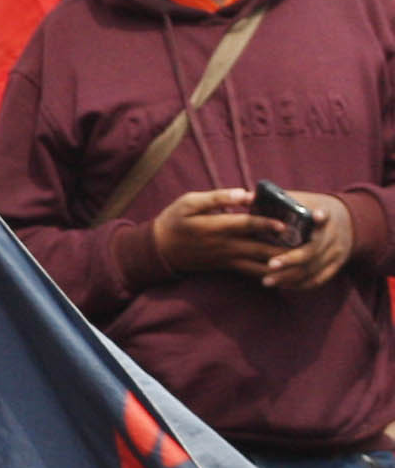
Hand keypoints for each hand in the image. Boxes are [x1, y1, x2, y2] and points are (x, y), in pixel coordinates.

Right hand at [152, 189, 298, 278]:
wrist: (159, 249)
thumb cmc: (174, 221)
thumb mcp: (188, 202)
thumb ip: (217, 197)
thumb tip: (245, 193)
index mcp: (215, 227)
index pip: (246, 226)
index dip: (267, 224)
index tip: (287, 223)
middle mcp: (225, 246)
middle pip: (260, 249)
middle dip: (285, 248)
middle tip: (309, 244)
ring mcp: (227, 259)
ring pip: (259, 265)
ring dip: (283, 264)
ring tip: (305, 260)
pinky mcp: (228, 266)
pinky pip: (253, 272)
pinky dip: (271, 274)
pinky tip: (288, 271)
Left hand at [260, 190, 353, 291]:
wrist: (347, 219)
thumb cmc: (313, 208)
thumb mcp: (303, 200)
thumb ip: (278, 200)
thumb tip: (245, 197)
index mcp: (325, 215)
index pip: (325, 216)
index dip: (322, 217)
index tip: (317, 215)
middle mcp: (333, 235)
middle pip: (313, 250)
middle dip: (291, 258)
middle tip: (270, 265)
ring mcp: (336, 252)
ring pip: (313, 268)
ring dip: (290, 276)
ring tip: (266, 281)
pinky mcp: (336, 265)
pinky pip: (319, 279)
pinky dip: (300, 284)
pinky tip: (282, 285)